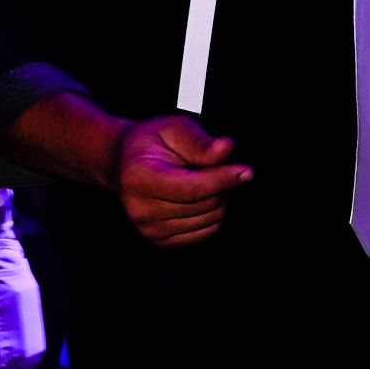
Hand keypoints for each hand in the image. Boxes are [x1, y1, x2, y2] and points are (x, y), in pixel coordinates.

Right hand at [115, 115, 252, 246]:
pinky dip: (211, 213)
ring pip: (210, 219)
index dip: (223, 179)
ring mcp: (148, 229)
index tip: (247, 171)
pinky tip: (196, 196)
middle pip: (205, 204)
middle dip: (219, 183)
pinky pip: (206, 231)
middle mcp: (139, 208)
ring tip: (198, 179)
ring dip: (216, 197)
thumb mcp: (174, 128)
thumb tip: (227, 149)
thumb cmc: (152, 141)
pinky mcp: (160, 240)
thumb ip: (200, 141)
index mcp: (137, 177)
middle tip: (208, 166)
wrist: (122, 163)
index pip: (191, 188)